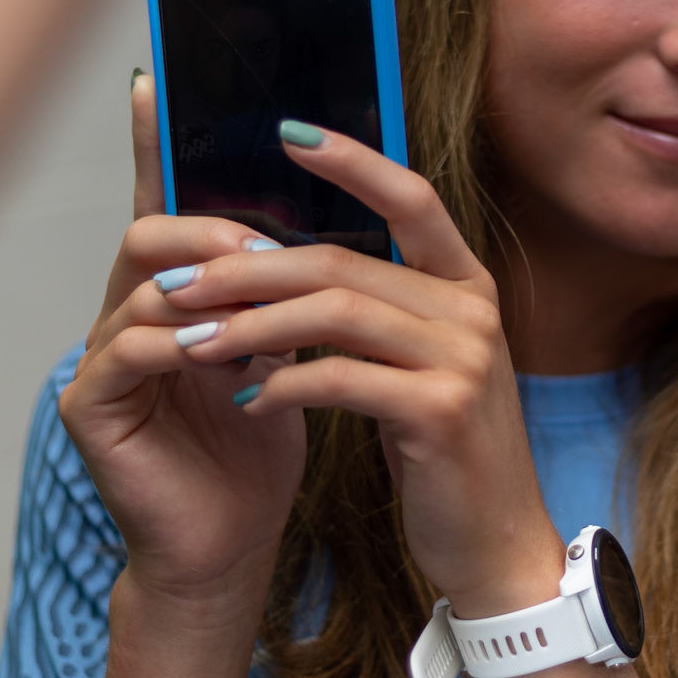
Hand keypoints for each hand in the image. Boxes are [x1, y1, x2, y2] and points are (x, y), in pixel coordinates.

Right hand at [57, 76, 306, 619]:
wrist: (233, 539)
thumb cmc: (259, 445)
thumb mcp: (286, 351)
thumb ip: (286, 289)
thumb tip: (328, 219)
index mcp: (176, 294)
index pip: (166, 205)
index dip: (157, 146)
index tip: (159, 80)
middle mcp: (129, 314)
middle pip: (151, 232)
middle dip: (213, 230)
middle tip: (269, 247)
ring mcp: (102, 358)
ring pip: (143, 287)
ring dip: (211, 290)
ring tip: (263, 304)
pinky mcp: (93, 405)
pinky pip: (130, 351)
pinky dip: (182, 346)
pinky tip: (225, 357)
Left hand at [145, 123, 564, 618]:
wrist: (497, 545)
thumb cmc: (445, 451)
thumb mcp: (421, 366)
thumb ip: (379, 311)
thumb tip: (289, 265)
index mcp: (467, 285)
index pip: (412, 198)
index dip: (352, 161)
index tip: (288, 132)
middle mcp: (473, 309)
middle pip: (343, 262)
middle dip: (249, 267)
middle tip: (180, 280)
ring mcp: (464, 358)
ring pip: (335, 313)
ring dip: (250, 325)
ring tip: (192, 341)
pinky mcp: (441, 412)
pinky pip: (339, 379)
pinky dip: (282, 385)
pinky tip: (246, 400)